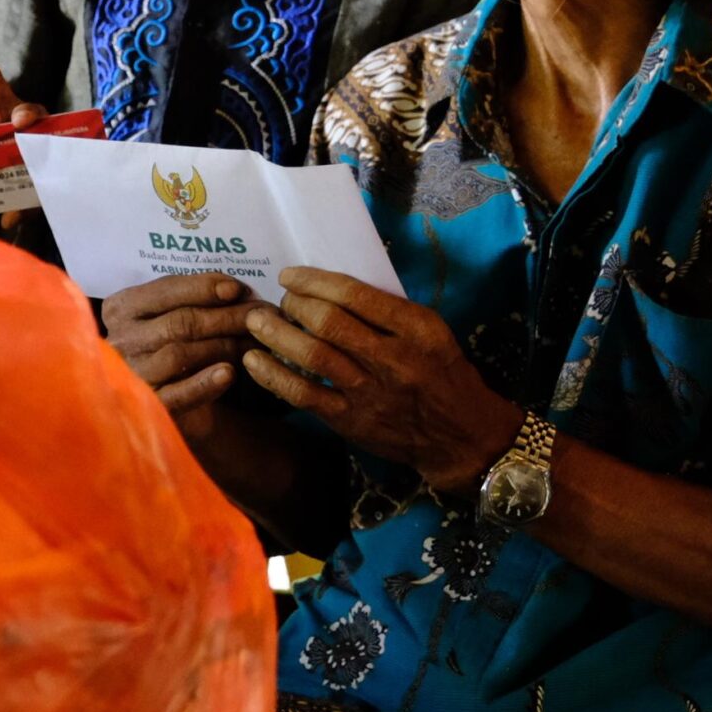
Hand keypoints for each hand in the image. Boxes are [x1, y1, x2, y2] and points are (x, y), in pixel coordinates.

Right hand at [104, 272, 260, 435]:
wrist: (168, 395)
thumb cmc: (174, 343)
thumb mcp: (172, 314)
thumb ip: (192, 299)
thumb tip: (236, 290)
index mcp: (122, 307)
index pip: (165, 290)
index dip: (204, 287)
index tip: (239, 289)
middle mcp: (121, 339)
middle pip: (179, 322)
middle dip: (225, 317)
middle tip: (260, 316)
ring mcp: (132, 372)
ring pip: (181, 353)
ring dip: (224, 346)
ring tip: (254, 342)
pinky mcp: (148, 404)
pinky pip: (178, 393)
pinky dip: (205, 382)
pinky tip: (229, 374)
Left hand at [244, 266, 522, 494]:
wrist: (459, 436)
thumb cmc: (442, 372)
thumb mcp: (431, 331)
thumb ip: (388, 310)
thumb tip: (331, 284)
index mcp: (417, 328)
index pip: (356, 294)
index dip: (315, 280)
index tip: (291, 275)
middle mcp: (394, 359)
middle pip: (329, 322)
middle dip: (294, 304)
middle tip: (279, 298)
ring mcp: (371, 393)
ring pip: (313, 356)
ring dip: (276, 334)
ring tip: (256, 320)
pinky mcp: (352, 421)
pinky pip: (303, 395)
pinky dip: (272, 375)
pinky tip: (253, 360)